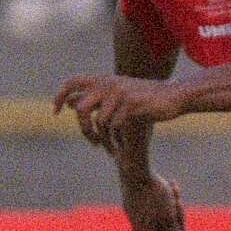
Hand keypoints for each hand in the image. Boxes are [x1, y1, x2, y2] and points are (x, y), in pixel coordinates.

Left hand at [52, 72, 183, 146]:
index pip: (72, 83)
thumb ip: (94, 99)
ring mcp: (119, 93)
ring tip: (112, 151)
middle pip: (81, 110)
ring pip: (99, 123)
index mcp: (103, 80)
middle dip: (84, 130)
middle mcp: (109, 84)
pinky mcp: (131, 104)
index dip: (59, 96)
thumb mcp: (117, 95)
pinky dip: (117, 141)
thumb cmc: (145, 98)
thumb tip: (69, 103)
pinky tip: (123, 148)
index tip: (55, 112)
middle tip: (94, 144)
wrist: (175, 96)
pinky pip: (115, 126)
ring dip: (105, 141)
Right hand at [118, 167, 186, 230]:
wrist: (134, 172)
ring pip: (163, 211)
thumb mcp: (169, 219)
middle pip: (169, 224)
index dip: (180, 217)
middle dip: (175, 208)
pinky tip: (162, 184)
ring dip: (171, 199)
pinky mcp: (133, 204)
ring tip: (170, 185)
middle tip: (173, 191)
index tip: (176, 203)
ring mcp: (135, 218)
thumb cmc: (154, 196)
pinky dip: (162, 194)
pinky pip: (153, 202)